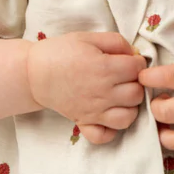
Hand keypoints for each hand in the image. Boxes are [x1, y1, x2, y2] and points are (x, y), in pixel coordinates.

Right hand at [26, 31, 146, 143]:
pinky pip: (104, 136)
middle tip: (126, 79)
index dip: (138, 63)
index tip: (130, 62)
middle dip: (136, 85)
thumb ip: (115, 42)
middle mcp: (103, 93)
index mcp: (105, 68)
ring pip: (127, 118)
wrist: (35, 73)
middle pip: (136, 95)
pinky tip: (110, 117)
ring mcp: (95, 111)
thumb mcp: (89, 37)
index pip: (138, 69)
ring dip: (129, 108)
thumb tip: (134, 54)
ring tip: (121, 98)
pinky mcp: (86, 123)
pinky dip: (111, 131)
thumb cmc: (62, 52)